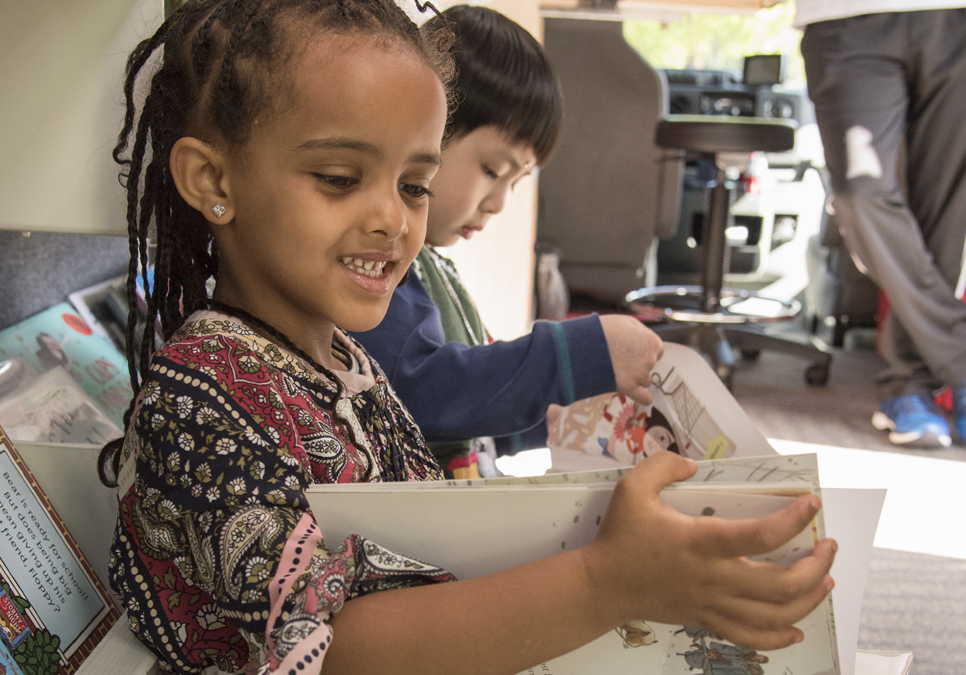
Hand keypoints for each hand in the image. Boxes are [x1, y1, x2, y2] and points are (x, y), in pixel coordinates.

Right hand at [581, 452, 836, 650]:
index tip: (812, 503)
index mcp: (701, 542)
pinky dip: (779, 638)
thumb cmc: (621, 536)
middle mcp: (714, 577)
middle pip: (782, 584)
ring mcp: (713, 604)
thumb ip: (663, 466)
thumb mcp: (633, 487)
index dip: (794, 520)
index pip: (761, 535)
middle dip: (817, 566)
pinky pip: (750, 638)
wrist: (603, 585)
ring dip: (809, 599)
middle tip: (828, 546)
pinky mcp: (707, 620)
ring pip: (775, 615)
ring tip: (825, 579)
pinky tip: (796, 629)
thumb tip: (693, 464)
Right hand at [598, 315, 663, 405]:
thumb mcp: (625, 321)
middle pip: (650, 366)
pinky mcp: (629, 388)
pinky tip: (636, 394)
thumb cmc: (602, 330)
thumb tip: (644, 338)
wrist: (582, 345)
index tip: (632, 351)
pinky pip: (644, 398)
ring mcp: (640, 375)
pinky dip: (642, 397)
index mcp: (652, 342)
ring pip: (645, 381)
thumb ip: (640, 331)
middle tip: (620, 359)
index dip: (644, 351)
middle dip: (638, 364)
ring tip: (617, 371)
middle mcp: (649, 359)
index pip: (657, 351)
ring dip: (635, 378)